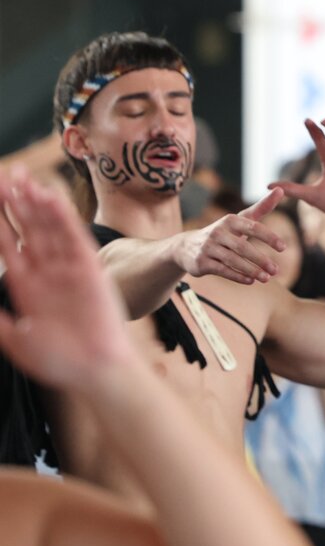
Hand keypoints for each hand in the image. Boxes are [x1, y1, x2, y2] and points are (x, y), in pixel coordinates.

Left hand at [0, 170, 135, 390]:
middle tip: (7, 173)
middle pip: (27, 229)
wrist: (95, 372)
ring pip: (49, 229)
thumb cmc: (59, 363)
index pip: (8, 244)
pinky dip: (62, 217)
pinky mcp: (90, 270)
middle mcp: (47, 273)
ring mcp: (69, 270)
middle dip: (15, 202)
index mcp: (26, 286)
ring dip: (36, 203)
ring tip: (22, 178)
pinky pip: (73, 238)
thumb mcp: (14, 339)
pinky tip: (49, 197)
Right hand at [172, 188, 286, 284]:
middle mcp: (218, 232)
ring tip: (267, 278)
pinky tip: (251, 281)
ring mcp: (209, 247)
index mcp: (230, 220)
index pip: (252, 226)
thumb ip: (261, 208)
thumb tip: (280, 189)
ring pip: (233, 260)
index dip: (268, 237)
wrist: (187, 247)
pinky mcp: (202, 262)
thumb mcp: (240, 219)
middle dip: (260, 259)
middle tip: (276, 270)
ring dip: (251, 270)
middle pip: (242, 246)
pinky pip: (223, 270)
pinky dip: (238, 276)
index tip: (283, 247)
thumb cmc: (223, 232)